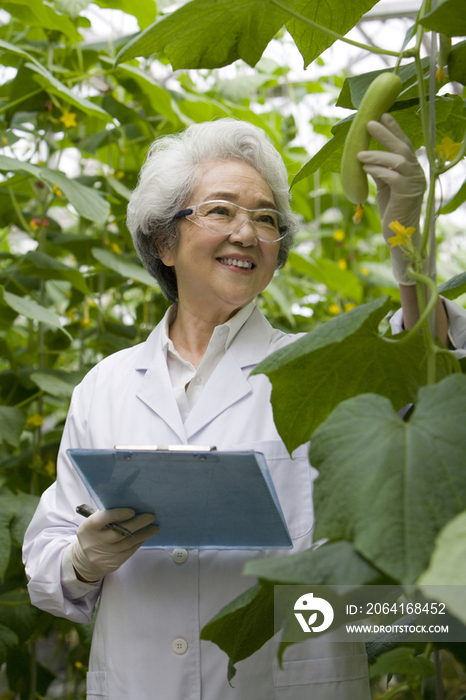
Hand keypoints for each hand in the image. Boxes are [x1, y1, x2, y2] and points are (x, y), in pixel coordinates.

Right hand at [70, 508, 158, 581]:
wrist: (84, 559)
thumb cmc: (94, 533)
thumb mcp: (94, 523)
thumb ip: (107, 514)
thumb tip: (129, 503)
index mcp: (89, 527)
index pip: (103, 519)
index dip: (118, 514)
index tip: (132, 511)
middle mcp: (95, 542)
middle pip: (118, 533)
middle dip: (137, 524)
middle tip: (151, 517)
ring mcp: (103, 554)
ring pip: (127, 543)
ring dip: (143, 534)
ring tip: (155, 528)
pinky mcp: (112, 564)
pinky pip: (128, 552)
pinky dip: (138, 543)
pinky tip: (145, 536)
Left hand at [357, 113, 426, 284]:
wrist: (398, 233)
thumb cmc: (392, 209)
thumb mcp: (385, 185)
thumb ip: (380, 170)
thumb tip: (366, 155)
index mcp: (413, 169)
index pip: (405, 144)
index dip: (395, 129)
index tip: (383, 115)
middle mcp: (417, 173)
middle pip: (403, 147)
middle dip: (386, 134)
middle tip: (370, 123)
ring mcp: (414, 183)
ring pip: (397, 161)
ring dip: (377, 155)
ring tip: (359, 154)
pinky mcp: (407, 194)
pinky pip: (392, 177)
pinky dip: (377, 170)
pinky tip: (366, 168)